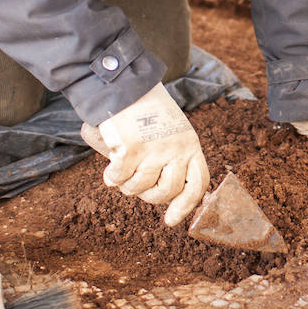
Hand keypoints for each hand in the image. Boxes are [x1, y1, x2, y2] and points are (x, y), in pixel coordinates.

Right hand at [79, 83, 208, 225]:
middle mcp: (176, 149)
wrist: (128, 87)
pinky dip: (111, 177)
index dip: (186, 206)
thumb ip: (174, 158)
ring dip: (127, 185)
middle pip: (166, 191)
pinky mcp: (131, 149)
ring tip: (122, 173)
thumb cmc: (148, 112)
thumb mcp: (174, 132)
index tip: (170, 221)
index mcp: (190, 145)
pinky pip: (119, 178)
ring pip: (139, 187)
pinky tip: (110, 171)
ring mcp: (154, 150)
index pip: (197, 184)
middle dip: (149, 196)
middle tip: (137, 186)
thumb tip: (169, 196)